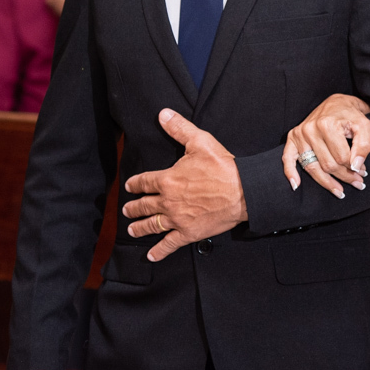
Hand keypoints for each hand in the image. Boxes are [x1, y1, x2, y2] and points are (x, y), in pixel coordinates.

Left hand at [122, 109, 246, 261]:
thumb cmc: (223, 167)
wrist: (243, 191)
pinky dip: (159, 250)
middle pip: (144, 205)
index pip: (144, 181)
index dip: (135, 183)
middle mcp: (168, 201)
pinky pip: (169, 243)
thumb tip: (163, 114)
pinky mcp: (188, 232)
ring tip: (132, 229)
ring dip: (139, 227)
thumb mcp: (201, 142)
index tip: (130, 186)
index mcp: (168, 179)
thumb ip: (179, 129)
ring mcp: (177, 219)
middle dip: (133, 207)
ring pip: (152, 224)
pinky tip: (151, 255)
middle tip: (127, 209)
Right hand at [281, 94, 369, 198]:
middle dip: (344, 177)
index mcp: (328, 124)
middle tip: (358, 183)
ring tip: (340, 192)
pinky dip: (290, 173)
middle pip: (328, 164)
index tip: (363, 174)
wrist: (337, 103)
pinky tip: (296, 185)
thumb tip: (356, 166)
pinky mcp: (293, 138)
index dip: (354, 169)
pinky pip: (288, 158)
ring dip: (326, 183)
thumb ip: (364, 145)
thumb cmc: (351, 115)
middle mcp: (310, 129)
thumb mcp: (364, 126)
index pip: (342, 157)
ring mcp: (300, 134)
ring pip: (312, 167)